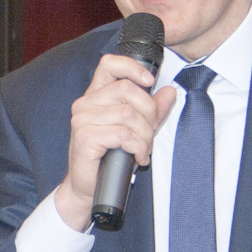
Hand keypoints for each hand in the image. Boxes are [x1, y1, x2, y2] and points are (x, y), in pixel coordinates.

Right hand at [55, 53, 178, 230]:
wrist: (88, 187)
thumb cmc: (108, 158)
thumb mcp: (136, 129)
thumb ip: (152, 109)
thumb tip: (169, 92)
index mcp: (95, 96)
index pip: (109, 64)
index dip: (132, 67)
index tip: (149, 81)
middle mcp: (85, 104)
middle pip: (127, 90)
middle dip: (148, 112)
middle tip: (150, 132)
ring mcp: (82, 120)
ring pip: (129, 114)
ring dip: (145, 135)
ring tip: (143, 149)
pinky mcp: (85, 137)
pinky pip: (123, 134)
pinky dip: (137, 146)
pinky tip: (137, 157)